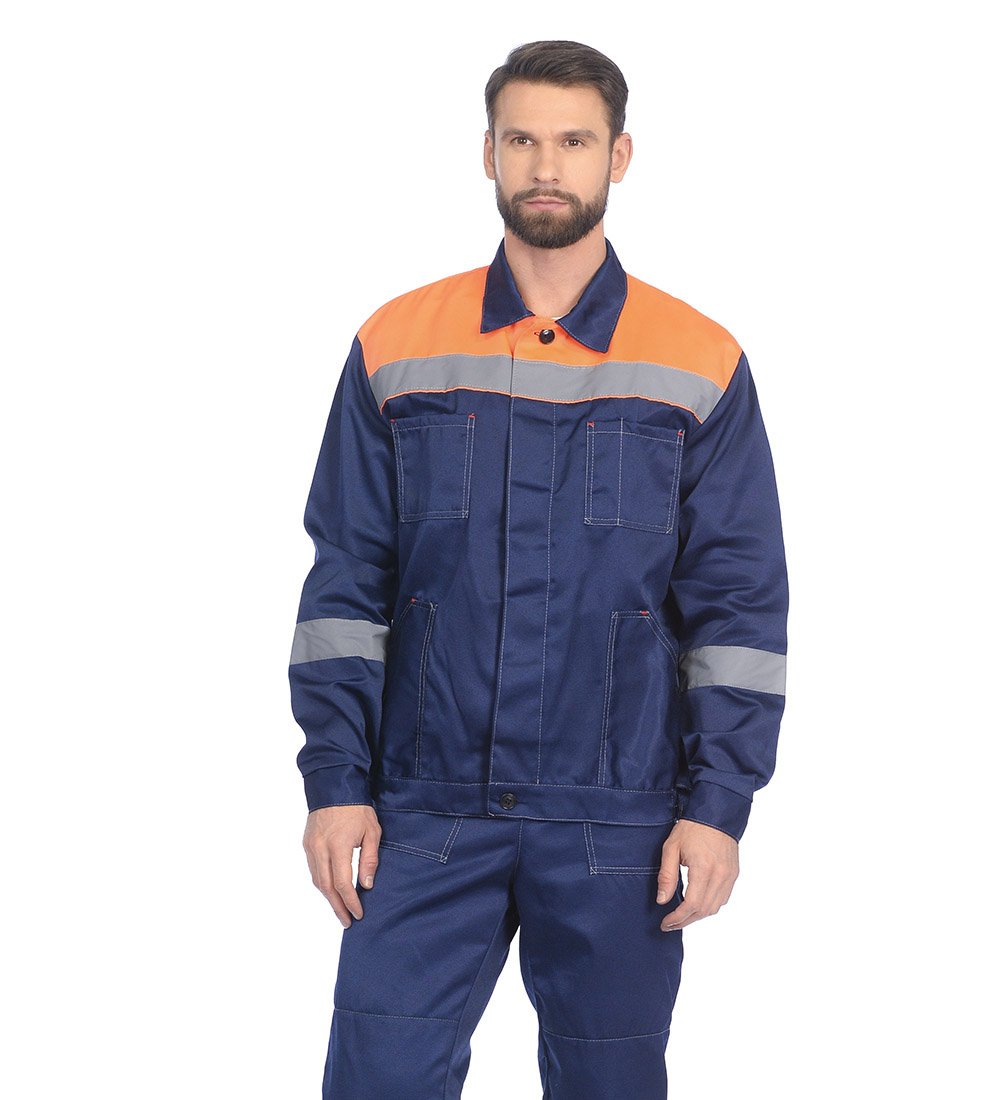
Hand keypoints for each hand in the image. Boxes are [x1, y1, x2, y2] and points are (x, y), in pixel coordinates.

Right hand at [303, 805, 381, 927]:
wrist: (333, 786)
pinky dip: (322, 883)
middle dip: (337, 907)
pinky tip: (330, 889)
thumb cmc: (356, 808)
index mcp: (338, 845)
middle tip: (347, 921)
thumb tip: (366, 885)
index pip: (343, 883)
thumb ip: (369, 859)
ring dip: (328, 897)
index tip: (358, 913)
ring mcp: (311, 847)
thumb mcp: (372, 831)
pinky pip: (313, 869)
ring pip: (317, 880)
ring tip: (340, 909)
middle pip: (326, 887)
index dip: (350, 902)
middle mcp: (320, 849)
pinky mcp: (307, 844)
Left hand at [656, 819, 738, 931]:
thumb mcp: (671, 847)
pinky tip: (697, 904)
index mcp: (703, 868)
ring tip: (682, 916)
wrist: (716, 814)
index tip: (665, 923)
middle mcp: (720, 875)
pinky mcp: (734, 874)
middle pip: (704, 910)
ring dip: (698, 916)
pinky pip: (723, 899)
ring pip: (715, 908)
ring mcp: (729, 876)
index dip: (677, 918)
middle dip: (685, 921)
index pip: (691, 905)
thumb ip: (667, 876)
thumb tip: (662, 900)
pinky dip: (710, 906)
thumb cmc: (692, 828)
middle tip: (670, 923)